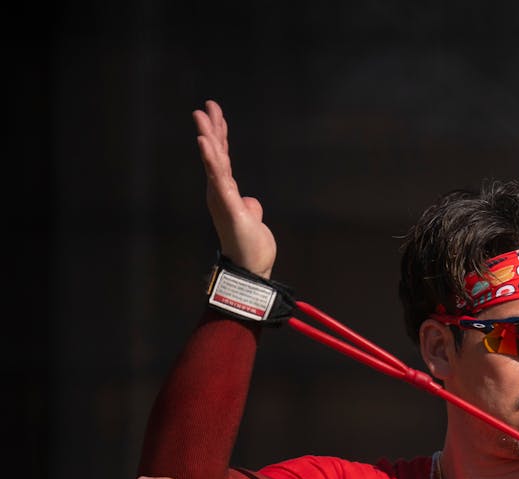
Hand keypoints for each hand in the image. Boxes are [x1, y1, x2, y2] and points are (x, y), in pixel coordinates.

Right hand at [193, 100, 276, 277]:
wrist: (252, 269)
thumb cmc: (251, 247)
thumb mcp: (253, 220)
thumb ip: (249, 207)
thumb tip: (251, 202)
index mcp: (226, 192)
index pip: (222, 158)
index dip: (219, 136)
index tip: (215, 113)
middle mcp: (219, 192)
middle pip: (216, 154)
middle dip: (211, 129)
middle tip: (206, 105)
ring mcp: (222, 198)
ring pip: (214, 162)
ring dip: (209, 138)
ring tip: (202, 116)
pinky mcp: (228, 205)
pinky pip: (219, 178)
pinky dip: (211, 159)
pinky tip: (207, 142)